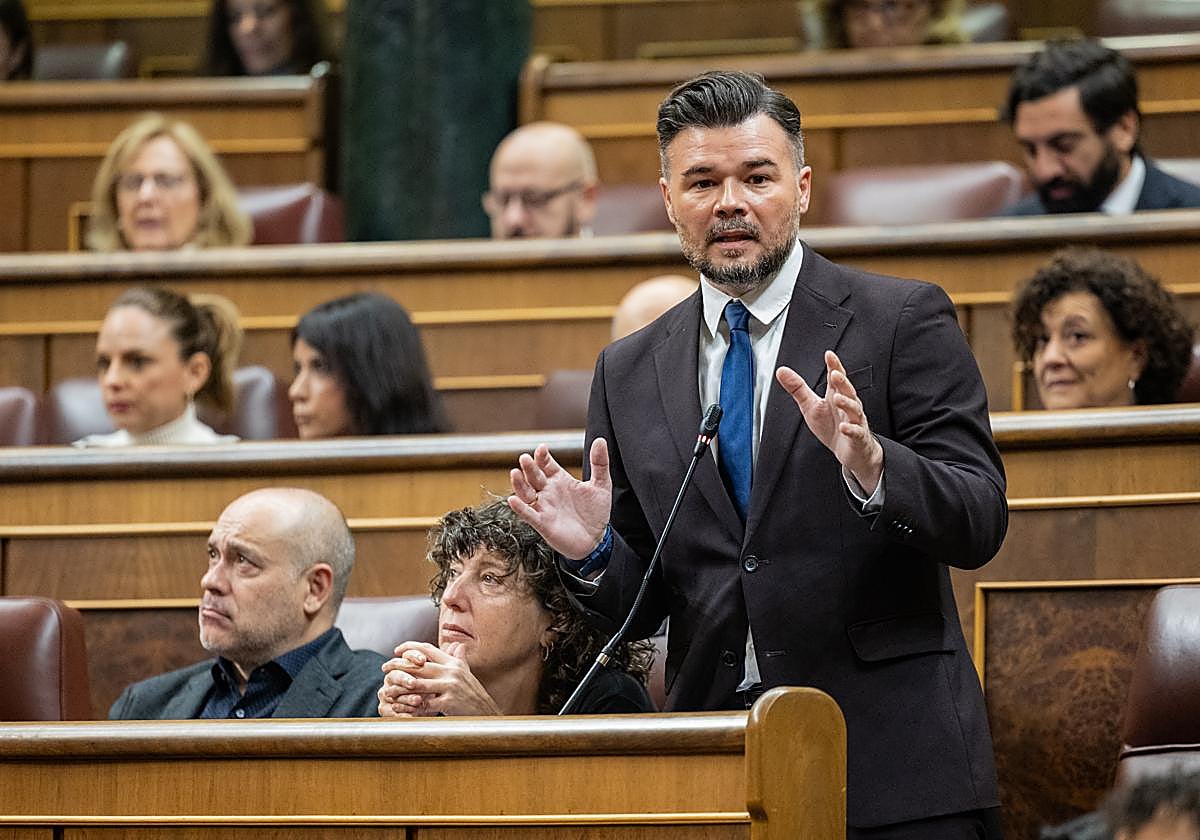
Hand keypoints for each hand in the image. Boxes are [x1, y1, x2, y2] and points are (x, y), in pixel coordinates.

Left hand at [378, 641, 501, 717]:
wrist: (486, 712)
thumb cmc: (473, 693)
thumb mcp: (466, 673)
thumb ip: (459, 658)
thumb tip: (457, 644)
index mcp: (453, 663)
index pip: (428, 649)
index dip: (410, 647)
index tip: (397, 650)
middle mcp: (451, 671)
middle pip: (419, 664)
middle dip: (399, 666)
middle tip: (385, 668)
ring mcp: (450, 686)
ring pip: (419, 684)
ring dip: (401, 688)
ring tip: (388, 690)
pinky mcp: (449, 702)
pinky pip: (425, 704)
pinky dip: (411, 706)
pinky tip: (401, 708)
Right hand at [508, 439, 611, 559]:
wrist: (597, 540)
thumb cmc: (595, 512)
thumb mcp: (601, 485)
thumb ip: (600, 463)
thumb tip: (600, 440)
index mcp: (559, 479)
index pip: (546, 464)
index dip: (542, 456)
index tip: (542, 448)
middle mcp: (548, 491)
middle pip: (534, 476)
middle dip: (529, 467)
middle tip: (525, 458)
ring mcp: (544, 507)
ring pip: (526, 493)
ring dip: (519, 484)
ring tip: (515, 473)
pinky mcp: (543, 523)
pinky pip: (528, 514)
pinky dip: (520, 508)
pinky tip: (513, 500)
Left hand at [776, 350, 882, 494]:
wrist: (849, 451)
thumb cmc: (832, 426)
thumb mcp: (811, 405)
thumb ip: (798, 388)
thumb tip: (781, 371)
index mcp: (836, 396)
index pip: (836, 379)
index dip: (834, 366)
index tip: (829, 355)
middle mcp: (848, 405)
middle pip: (847, 391)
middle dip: (842, 382)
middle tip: (835, 374)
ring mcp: (855, 421)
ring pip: (854, 410)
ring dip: (847, 403)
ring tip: (838, 398)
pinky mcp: (858, 437)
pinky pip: (856, 432)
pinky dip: (851, 429)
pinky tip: (844, 427)